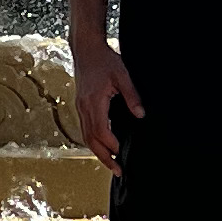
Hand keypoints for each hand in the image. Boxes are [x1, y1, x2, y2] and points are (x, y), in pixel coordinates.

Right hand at [71, 31, 142, 169]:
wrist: (86, 49)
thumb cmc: (104, 60)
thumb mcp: (123, 76)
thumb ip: (132, 96)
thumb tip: (141, 115)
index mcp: (94, 102)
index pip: (100, 130)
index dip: (111, 144)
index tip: (122, 153)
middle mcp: (84, 107)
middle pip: (91, 140)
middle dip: (104, 157)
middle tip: (118, 171)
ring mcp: (80, 107)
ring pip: (86, 136)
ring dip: (98, 152)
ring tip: (111, 163)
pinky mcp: (81, 105)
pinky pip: (85, 129)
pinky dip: (93, 141)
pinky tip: (102, 146)